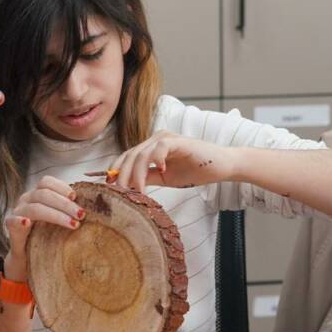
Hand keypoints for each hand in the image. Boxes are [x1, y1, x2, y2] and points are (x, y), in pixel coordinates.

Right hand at [2, 175, 80, 281]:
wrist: (28, 258)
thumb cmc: (47, 236)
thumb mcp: (59, 220)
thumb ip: (70, 210)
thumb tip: (95, 202)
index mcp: (36, 195)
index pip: (46, 182)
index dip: (61, 187)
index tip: (76, 197)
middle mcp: (25, 200)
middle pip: (43, 194)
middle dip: (65, 204)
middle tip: (81, 215)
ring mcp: (17, 214)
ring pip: (34, 208)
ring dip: (55, 215)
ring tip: (73, 225)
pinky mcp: (11, 229)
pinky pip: (12, 222)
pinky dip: (20, 221)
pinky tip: (27, 223)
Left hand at [108, 131, 237, 191]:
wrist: (222, 166)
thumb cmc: (195, 170)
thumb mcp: (165, 178)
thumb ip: (147, 178)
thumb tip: (127, 185)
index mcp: (150, 148)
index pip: (127, 157)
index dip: (116, 170)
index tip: (109, 187)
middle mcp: (155, 140)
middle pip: (130, 155)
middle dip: (122, 175)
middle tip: (119, 193)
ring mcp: (166, 139)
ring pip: (142, 153)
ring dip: (137, 173)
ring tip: (137, 190)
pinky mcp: (179, 141)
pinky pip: (161, 147)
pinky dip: (157, 159)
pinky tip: (160, 172)